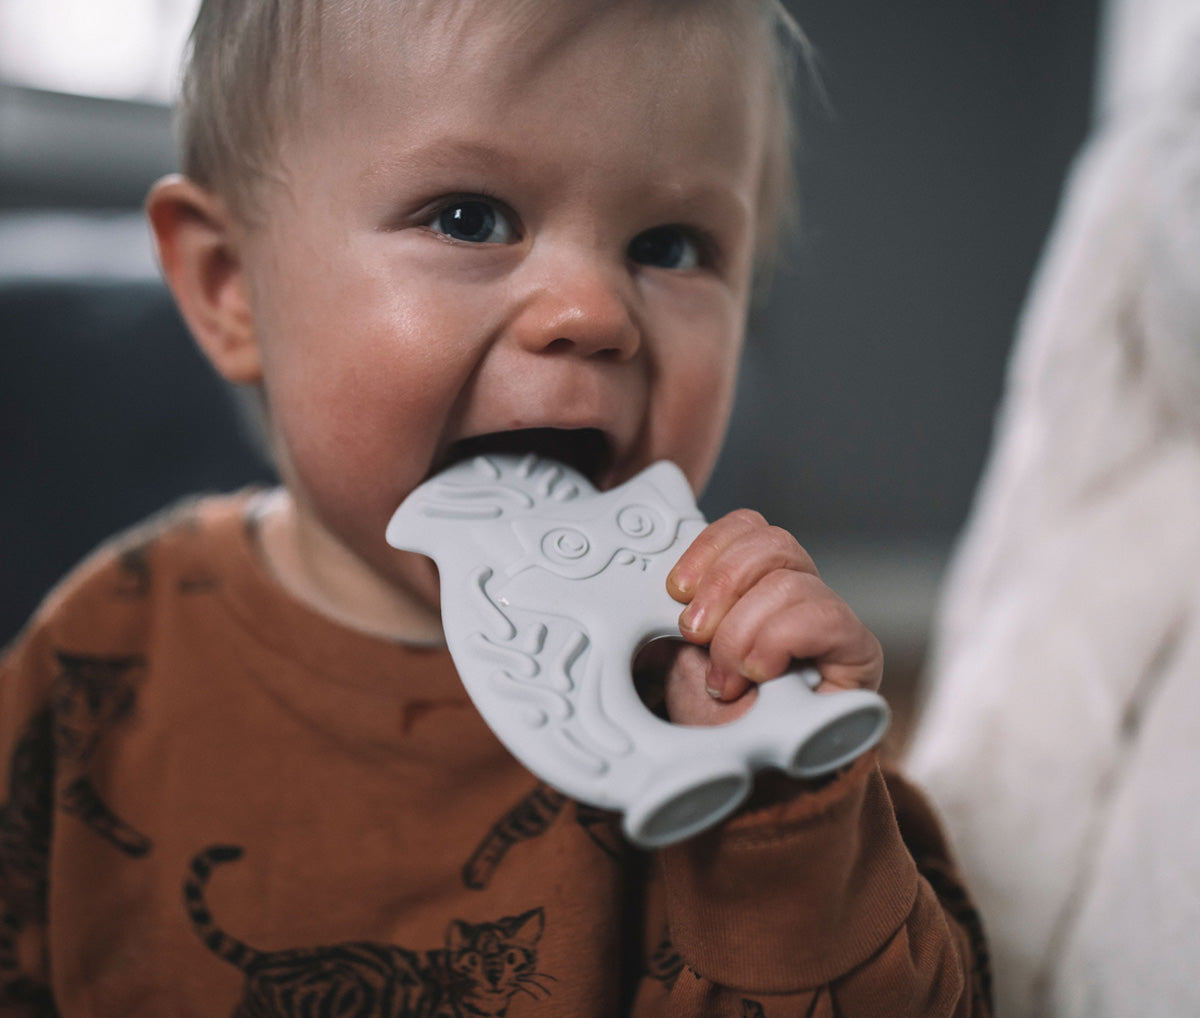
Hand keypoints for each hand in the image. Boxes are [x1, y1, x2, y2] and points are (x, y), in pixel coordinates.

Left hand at [661, 510, 882, 725]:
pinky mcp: (857, 654)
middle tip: (695, 634)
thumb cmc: (714, 726)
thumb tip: (666, 581)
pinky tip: (758, 672)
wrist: (744, 787)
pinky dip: (778, 639)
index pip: (749, 528)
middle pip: (773, 541)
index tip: (676, 589)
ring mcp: (831, 623)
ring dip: (743, 628)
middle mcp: (801, 596)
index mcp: (758, 585)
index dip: (710, 546)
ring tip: (725, 676)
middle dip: (723, 584)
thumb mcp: (678, 658)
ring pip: (791, 580)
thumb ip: (676, 613)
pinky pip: (825, 616)